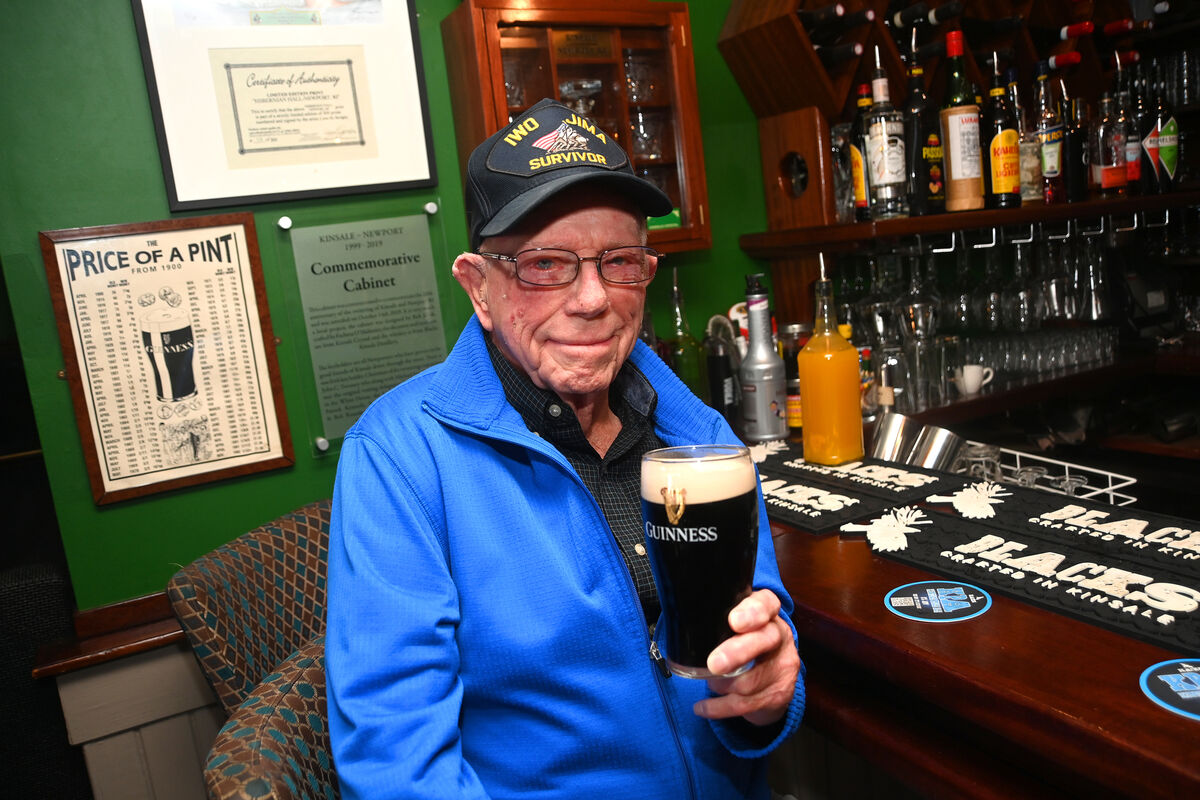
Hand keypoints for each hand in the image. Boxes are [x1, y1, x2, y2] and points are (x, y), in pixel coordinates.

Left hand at [692, 589, 799, 726]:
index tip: (734, 621)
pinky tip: (702, 707)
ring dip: (721, 685)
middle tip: (714, 663)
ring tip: (709, 682)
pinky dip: (718, 708)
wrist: (774, 675)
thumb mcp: (738, 624)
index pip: (766, 604)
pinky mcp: (778, 695)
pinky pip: (745, 705)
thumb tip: (683, 621)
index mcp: (768, 613)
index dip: (752, 612)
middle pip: (763, 641)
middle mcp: (780, 637)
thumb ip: (720, 619)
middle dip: (737, 652)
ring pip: (750, 681)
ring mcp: (782, 667)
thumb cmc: (745, 640)